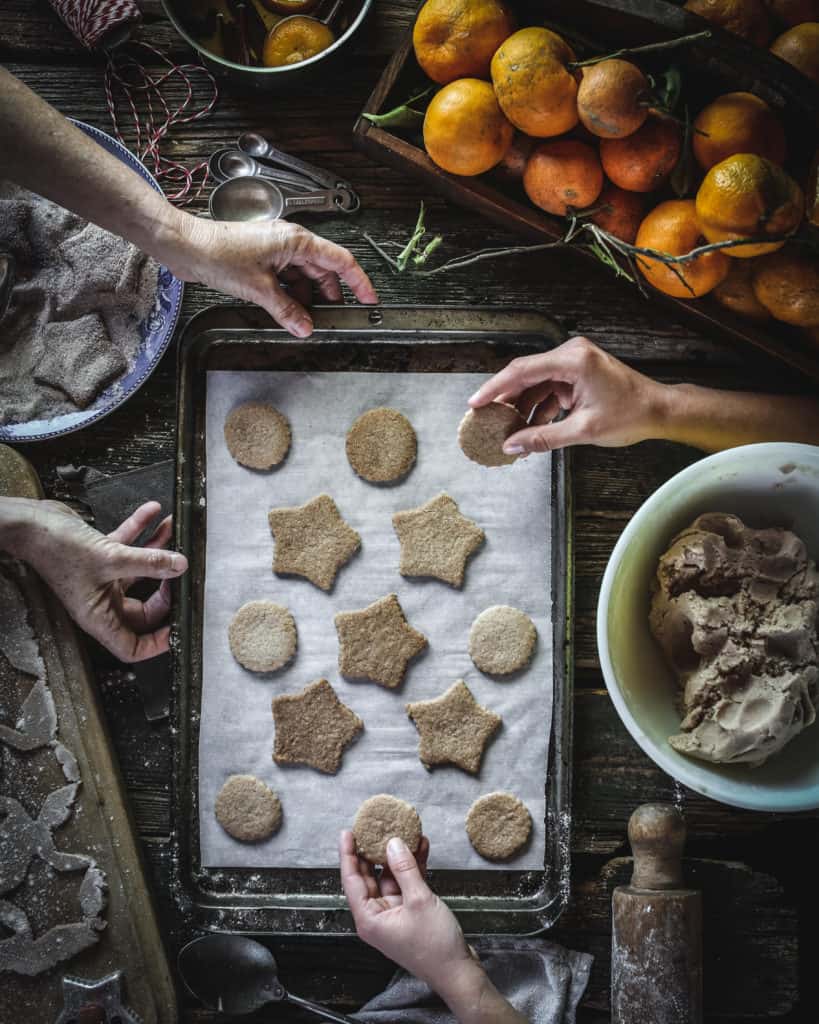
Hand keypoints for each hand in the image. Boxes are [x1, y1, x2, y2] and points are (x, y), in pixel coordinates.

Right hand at [9, 499, 186, 661]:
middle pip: (144, 609)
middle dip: (166, 591)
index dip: (158, 643)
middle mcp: (101, 601)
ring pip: (140, 572)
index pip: (132, 646)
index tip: (179, 628)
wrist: (30, 522)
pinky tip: (152, 512)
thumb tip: (179, 565)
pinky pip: (128, 547)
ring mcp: (102, 579)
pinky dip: (141, 530)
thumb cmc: (54, 549)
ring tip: (174, 532)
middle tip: (180, 574)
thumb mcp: (111, 558)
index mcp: (99, 616)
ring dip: (158, 551)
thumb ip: (149, 562)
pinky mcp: (101, 557)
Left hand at [172, 217, 377, 338]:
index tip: (369, 298)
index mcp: (296, 240)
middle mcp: (290, 242)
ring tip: (302, 320)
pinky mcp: (263, 259)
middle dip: (328, 296)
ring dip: (305, 299)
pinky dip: (289, 296)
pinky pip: (286, 279)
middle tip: (331, 320)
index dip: (359, 281)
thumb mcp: (259, 289)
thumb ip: (286, 310)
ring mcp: (276, 250)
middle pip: (322, 271)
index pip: (340, 260)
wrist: (187, 247)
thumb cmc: (218, 254)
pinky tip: (286, 312)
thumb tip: (305, 327)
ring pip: (303, 277)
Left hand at [340, 833, 526, 1022]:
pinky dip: (413, 867)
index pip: (352, 880)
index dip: (349, 854)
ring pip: (390, 877)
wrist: (458, 971)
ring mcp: (394, 913)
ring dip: (399, 856)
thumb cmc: (435, 947)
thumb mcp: (419, 901)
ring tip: (403, 831)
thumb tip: (393, 843)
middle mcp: (377, 915)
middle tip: (375, 827)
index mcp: (369, 918)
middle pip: (369, 876)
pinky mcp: (410, 911)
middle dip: (374, 851)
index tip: (348, 832)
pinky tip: (421, 847)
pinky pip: (406, 883)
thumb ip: (405, 869)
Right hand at [469, 336, 667, 453]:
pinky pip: (549, 389)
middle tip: (485, 417)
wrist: (659, 411)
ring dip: (523, 407)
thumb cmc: (631, 414)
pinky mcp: (577, 374)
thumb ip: (543, 438)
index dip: (495, 388)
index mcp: (573, 360)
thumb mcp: (582, 431)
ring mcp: (574, 363)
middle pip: (525, 374)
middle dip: (505, 399)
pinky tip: (530, 428)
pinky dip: (539, 407)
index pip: (522, 370)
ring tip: (507, 429)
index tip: (476, 403)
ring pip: (536, 384)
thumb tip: (512, 446)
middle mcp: (571, 354)